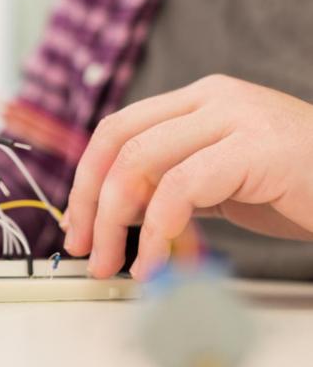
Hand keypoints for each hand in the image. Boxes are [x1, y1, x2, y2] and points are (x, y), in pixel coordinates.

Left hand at [64, 74, 312, 279]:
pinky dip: (156, 232)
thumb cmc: (297, 189)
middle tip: (86, 252)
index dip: (86, 180)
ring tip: (114, 267)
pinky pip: (180, 188)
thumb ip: (170, 186)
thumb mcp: (219, 183)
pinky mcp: (255, 147)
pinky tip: (155, 266)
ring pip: (141, 162)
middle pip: (119, 142)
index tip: (77, 225)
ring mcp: (235, 117)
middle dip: (91, 203)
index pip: (116, 130)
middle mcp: (212, 99)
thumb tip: (112, 218)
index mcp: (197, 102)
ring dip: (115, 222)